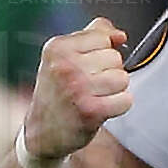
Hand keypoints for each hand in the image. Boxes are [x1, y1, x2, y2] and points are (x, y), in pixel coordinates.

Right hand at [25, 17, 130, 163]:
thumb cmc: (56, 93)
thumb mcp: (64, 57)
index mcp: (57, 48)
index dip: (101, 52)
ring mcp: (78, 88)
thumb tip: (120, 35)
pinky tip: (102, 109)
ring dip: (115, 90)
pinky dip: (118, 106)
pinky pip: (125, 100)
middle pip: (115, 58)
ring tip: (96, 96)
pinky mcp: (90, 111)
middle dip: (109, 71)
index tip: (87, 66)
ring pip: (122, 78)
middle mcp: (65, 66)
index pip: (103, 37)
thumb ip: (93, 37)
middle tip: (90, 85)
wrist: (42, 132)